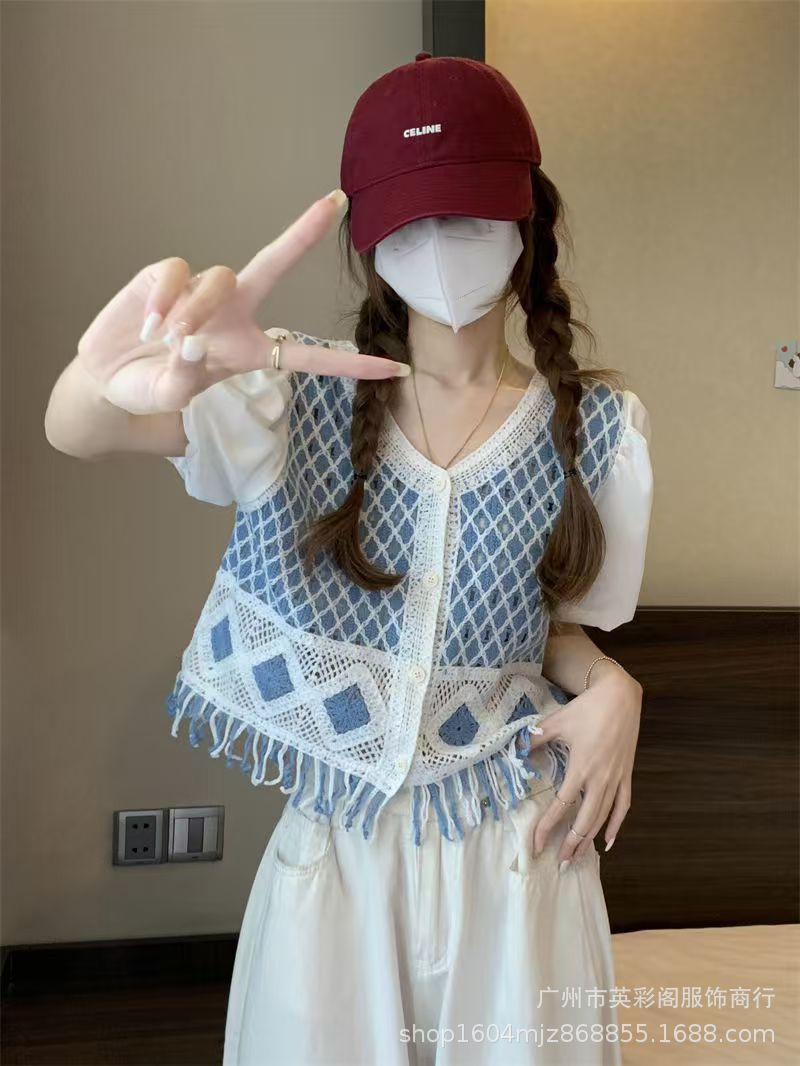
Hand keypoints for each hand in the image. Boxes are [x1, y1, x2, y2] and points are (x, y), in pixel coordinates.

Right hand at [76, 191, 405, 415]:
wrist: (105, 375)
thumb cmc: (148, 388)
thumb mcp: (169, 396)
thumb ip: (185, 376)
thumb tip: (193, 339)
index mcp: (251, 350)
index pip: (309, 356)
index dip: (352, 364)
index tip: (398, 367)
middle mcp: (235, 312)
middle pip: (276, 264)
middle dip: (304, 231)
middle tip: (337, 201)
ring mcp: (204, 289)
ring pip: (218, 278)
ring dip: (194, 310)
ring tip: (166, 339)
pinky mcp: (169, 275)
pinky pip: (177, 273)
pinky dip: (162, 299)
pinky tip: (146, 324)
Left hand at [524, 669, 641, 865]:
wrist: (620, 697)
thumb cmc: (587, 708)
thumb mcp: (556, 722)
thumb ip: (535, 738)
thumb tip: (516, 750)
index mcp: (581, 768)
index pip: (562, 805)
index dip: (548, 826)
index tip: (537, 845)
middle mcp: (600, 778)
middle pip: (585, 820)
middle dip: (572, 844)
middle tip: (560, 863)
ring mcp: (616, 778)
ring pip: (603, 817)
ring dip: (590, 840)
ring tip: (578, 858)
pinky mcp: (627, 775)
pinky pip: (623, 806)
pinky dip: (616, 825)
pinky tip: (608, 841)